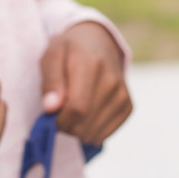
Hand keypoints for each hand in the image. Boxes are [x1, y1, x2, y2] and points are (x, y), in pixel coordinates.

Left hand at [39, 22, 131, 147]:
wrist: (99, 42)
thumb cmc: (69, 51)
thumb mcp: (52, 56)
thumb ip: (50, 81)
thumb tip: (51, 108)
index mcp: (91, 65)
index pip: (77, 109)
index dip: (59, 120)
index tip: (50, 114)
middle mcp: (112, 81)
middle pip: (84, 126)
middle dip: (66, 126)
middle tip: (60, 111)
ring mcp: (122, 95)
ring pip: (93, 134)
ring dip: (77, 130)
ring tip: (72, 110)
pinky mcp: (128, 106)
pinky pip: (104, 136)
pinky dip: (90, 131)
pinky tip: (86, 114)